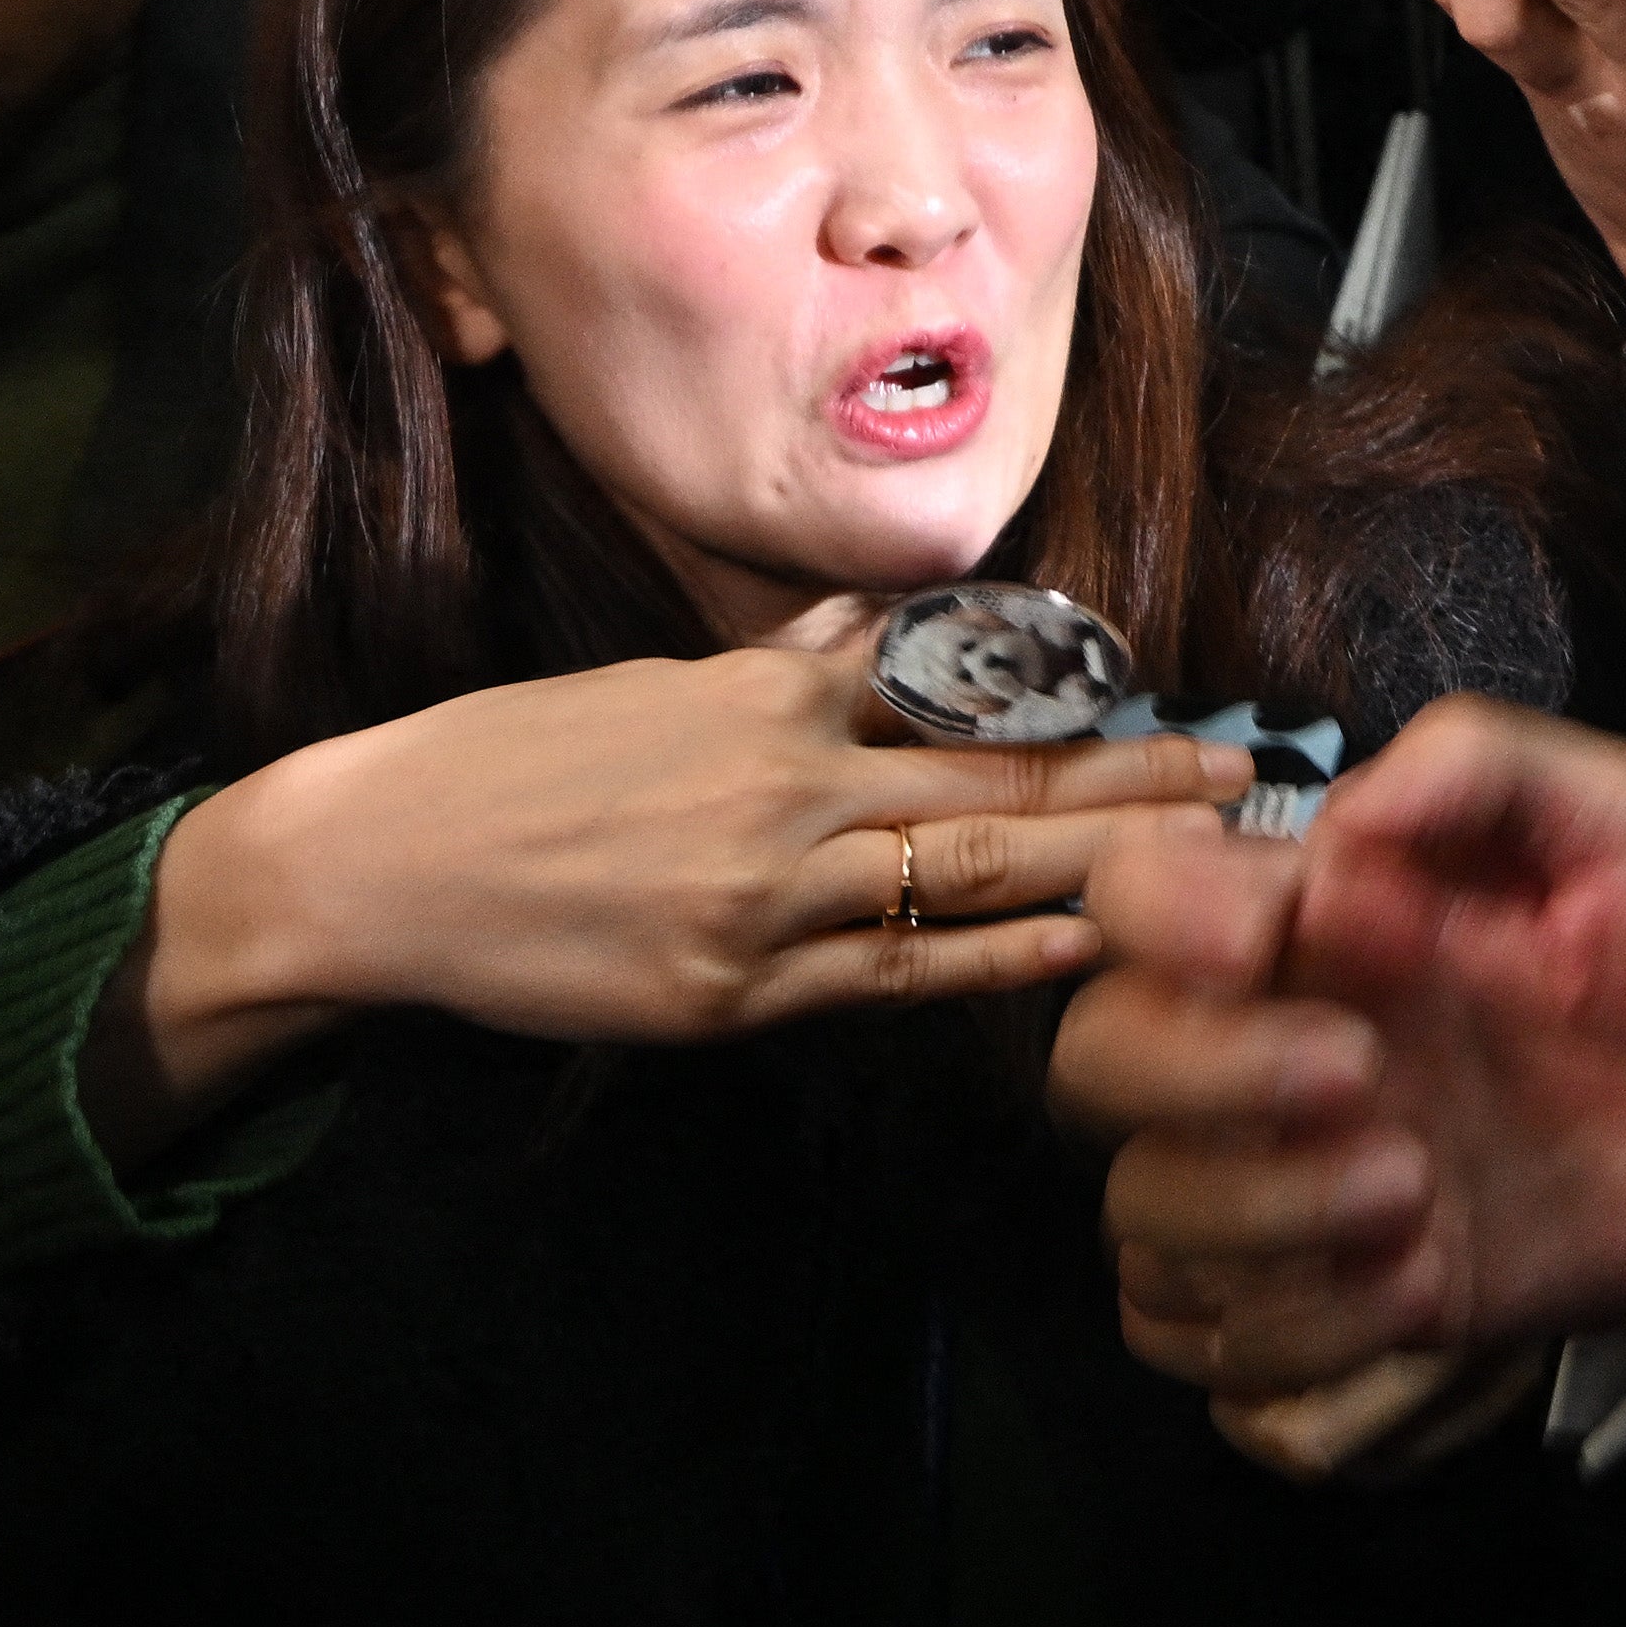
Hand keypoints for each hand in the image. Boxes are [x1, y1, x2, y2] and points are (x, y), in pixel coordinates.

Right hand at [100, 602, 1245, 1152]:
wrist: (376, 867)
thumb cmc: (510, 764)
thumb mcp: (652, 688)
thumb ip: (774, 670)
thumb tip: (864, 633)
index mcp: (767, 702)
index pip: (958, 694)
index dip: (1079, 697)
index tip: (1174, 691)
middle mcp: (784, 792)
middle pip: (997, 777)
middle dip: (1135, 776)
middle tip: (1249, 771)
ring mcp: (762, 901)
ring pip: (965, 875)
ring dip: (1099, 864)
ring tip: (1212, 863)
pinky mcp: (731, 993)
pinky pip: (888, 978)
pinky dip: (991, 961)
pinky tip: (1079, 950)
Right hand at [1056, 699, 1625, 1396]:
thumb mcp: (1621, 813)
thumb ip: (1483, 767)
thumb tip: (1347, 809)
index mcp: (1329, 910)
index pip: (1136, 894)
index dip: (1152, 915)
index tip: (1257, 939)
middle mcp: (1286, 1038)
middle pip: (1098, 1065)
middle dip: (1194, 1079)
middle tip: (1361, 1076)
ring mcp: (1311, 1177)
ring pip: (1142, 1223)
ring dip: (1252, 1219)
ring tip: (1418, 1190)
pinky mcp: (1361, 1295)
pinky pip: (1226, 1348)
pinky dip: (1304, 1328)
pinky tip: (1422, 1282)